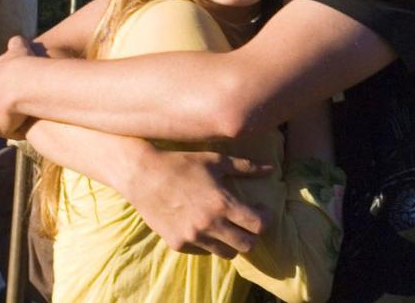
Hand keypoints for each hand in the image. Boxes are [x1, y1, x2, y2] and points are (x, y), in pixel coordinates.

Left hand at [0, 36, 36, 138]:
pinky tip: (26, 125)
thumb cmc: (20, 64)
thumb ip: (16, 44)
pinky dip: (13, 129)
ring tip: (21, 118)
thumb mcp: (18, 48)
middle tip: (14, 106)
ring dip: (3, 120)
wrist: (21, 85)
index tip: (11, 89)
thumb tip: (17, 39)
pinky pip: (4, 131)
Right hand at [123, 148, 272, 258]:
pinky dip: (208, 242)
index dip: (266, 219)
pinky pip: (202, 251)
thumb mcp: (216, 161)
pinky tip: (204, 226)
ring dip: (231, 242)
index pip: (259, 225)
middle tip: (247, 223)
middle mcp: (210, 225)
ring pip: (226, 253)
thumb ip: (246, 167)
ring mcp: (193, 237)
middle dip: (252, 235)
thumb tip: (271, 169)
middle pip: (247, 246)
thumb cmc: (182, 163)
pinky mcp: (177, 243)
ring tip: (227, 227)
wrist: (143, 174)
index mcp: (223, 204)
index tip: (261, 210)